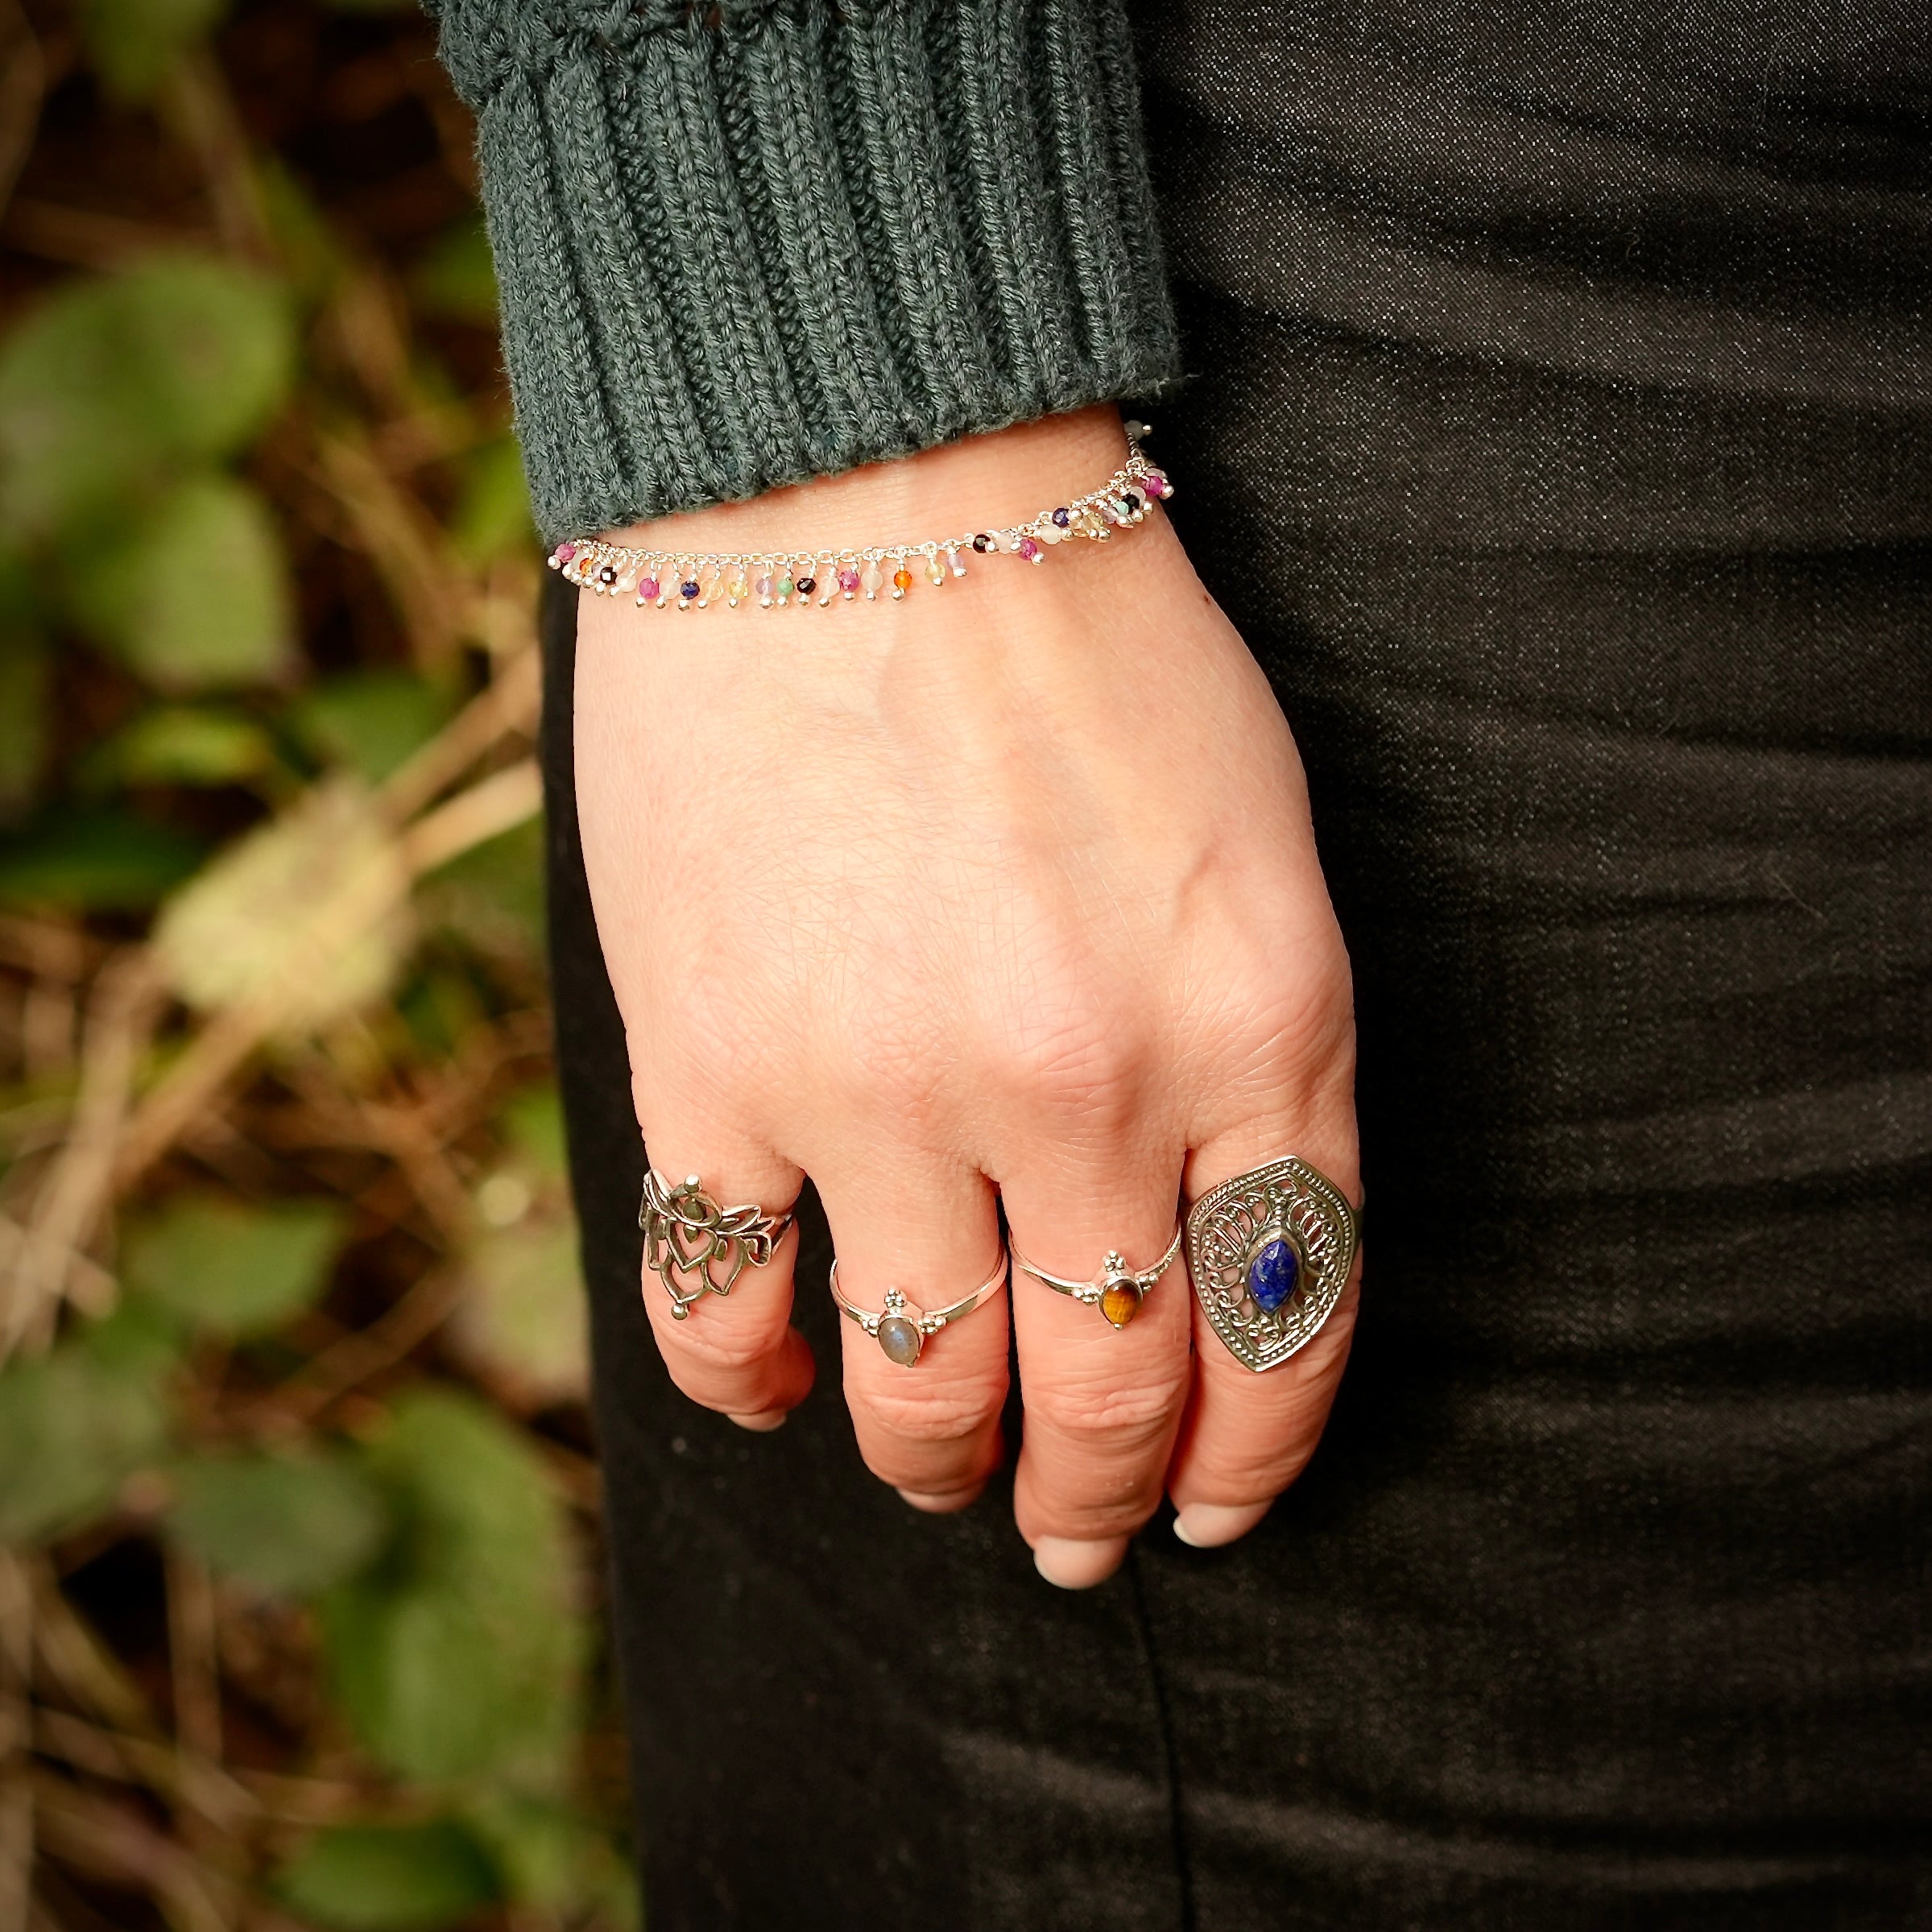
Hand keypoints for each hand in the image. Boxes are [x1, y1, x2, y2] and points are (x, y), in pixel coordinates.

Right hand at [573, 406, 1359, 1586]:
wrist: (863, 483)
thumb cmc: (1083, 637)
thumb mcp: (1259, 836)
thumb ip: (1259, 1047)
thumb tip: (1203, 1233)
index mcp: (1259, 1019)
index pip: (1287, 1325)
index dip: (1255, 1454)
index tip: (1220, 1508)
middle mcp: (1088, 1085)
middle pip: (1112, 1391)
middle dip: (1099, 1496)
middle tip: (1076, 1533)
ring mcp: (889, 1088)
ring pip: (928, 1390)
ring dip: (941, 1464)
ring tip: (941, 1475)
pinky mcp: (718, 1064)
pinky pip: (724, 1304)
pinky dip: (748, 1382)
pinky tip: (774, 1390)